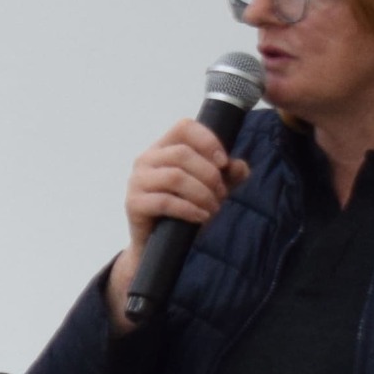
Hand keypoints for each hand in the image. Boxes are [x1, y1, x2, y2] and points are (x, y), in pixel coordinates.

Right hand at [106, 118, 251, 324]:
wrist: (160, 245)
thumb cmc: (184, 210)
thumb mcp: (212, 188)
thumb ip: (228, 175)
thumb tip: (239, 167)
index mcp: (163, 148)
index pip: (184, 127)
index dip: (207, 140)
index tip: (223, 162)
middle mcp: (146, 160)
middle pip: (182, 154)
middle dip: (209, 175)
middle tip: (221, 194)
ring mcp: (136, 181)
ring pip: (175, 177)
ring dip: (202, 193)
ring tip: (213, 208)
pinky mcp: (134, 204)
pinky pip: (165, 201)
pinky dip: (189, 209)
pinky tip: (201, 217)